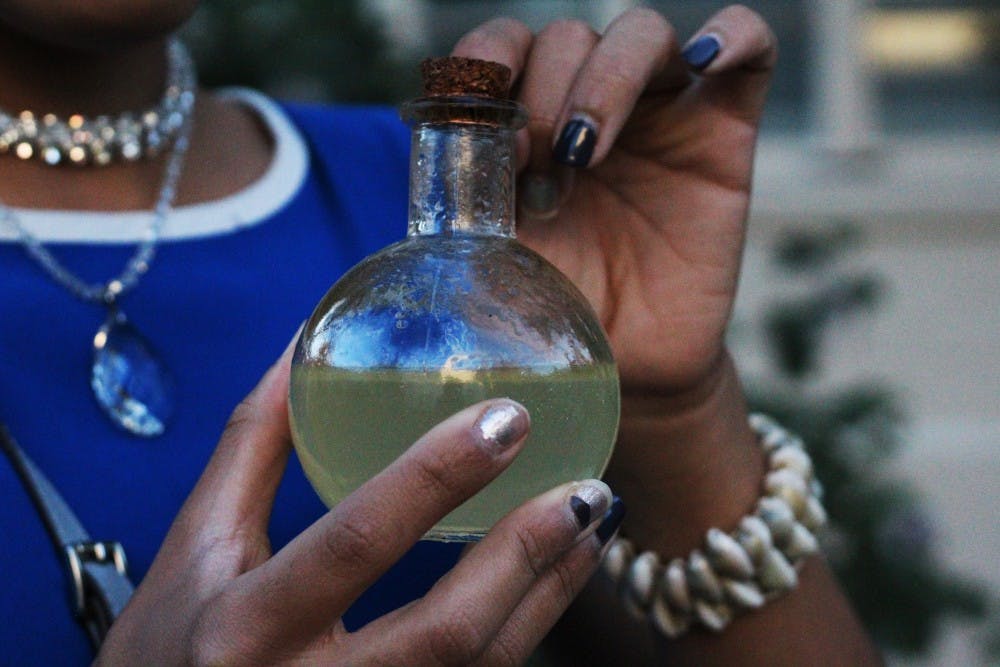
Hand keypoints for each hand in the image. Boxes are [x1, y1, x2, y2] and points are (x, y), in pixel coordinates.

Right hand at [96, 339, 619, 664]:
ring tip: (592, 521)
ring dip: (550, 592)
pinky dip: (530, 625)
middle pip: (447, 632)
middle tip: (587, 486)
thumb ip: (251, 445)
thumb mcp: (193, 546)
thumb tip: (301, 346)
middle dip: (527, 553)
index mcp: (246, 627)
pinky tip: (557, 575)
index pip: (356, 542)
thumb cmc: (170, 646)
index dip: (436, 476)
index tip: (507, 418)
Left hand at [452, 5, 775, 398]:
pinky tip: (706, 61)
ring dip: (606, 79)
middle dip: (543, 92)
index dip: (487, 65)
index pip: (503, 47)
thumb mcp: (496, 257)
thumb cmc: (559, 310)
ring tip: (585, 152)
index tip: (487, 134)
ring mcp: (660, 115)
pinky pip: (751, 52)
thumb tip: (448, 153)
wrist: (631, 364)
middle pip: (568, 37)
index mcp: (529, 124)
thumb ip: (469, 202)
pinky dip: (734, 36)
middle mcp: (591, 107)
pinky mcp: (725, 134)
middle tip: (538, 167)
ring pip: (641, 33)